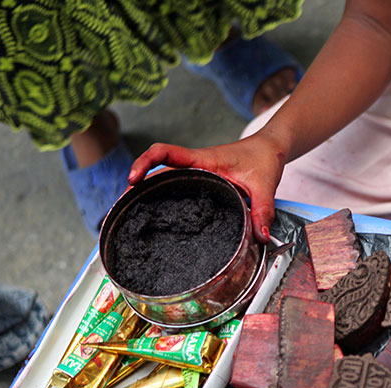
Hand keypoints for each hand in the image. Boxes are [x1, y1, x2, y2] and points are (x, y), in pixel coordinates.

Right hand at [128, 132, 287, 243]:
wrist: (271, 147)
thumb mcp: (265, 185)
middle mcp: (196, 164)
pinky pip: (176, 185)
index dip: (145, 163)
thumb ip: (263, 210)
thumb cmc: (265, 158)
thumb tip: (261, 237)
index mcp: (205, 159)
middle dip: (136, 185)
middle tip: (120, 208)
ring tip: (129, 215)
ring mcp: (197, 172)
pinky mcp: (202, 180)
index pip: (166, 153)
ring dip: (146, 192)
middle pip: (156, 169)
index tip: (133, 179)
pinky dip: (162, 195)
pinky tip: (156, 215)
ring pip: (164, 178)